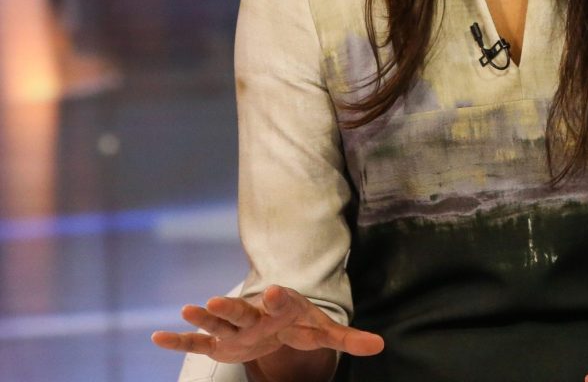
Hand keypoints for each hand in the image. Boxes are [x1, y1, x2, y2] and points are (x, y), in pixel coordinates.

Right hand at [151, 284, 383, 365]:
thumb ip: (348, 338)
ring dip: (203, 317)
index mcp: (281, 311)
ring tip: (187, 309)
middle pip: (242, 311)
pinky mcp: (219, 343)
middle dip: (231, 306)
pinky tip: (156, 337)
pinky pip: (196, 342)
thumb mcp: (323, 332)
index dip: (280, 299)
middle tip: (217, 298)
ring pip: (217, 323)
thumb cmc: (299, 323)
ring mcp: (234, 330)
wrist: (277, 316)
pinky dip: (178, 340)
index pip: (283, 304)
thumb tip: (381, 345)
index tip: (277, 292)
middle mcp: (254, 317)